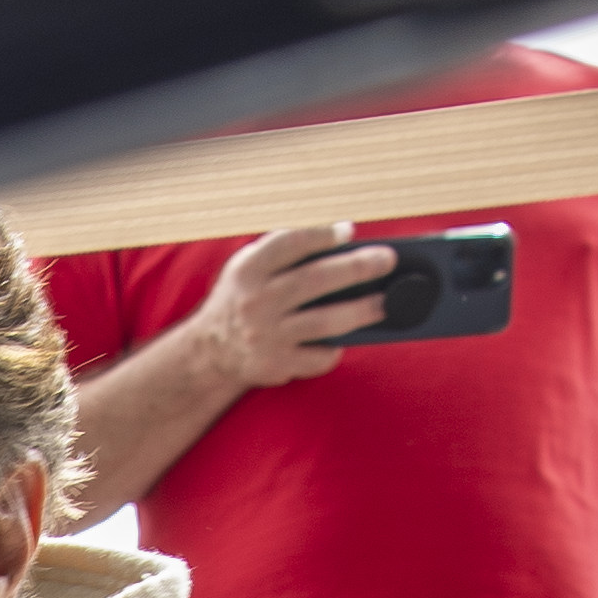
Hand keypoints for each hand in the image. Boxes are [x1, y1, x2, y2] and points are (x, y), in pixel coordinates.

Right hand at [196, 224, 398, 392]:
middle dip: (357, 269)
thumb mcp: (248, 265)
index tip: (349, 233)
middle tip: (387, 262)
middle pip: (315, 280)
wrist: (210, 350)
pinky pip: (318, 357)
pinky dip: (335, 349)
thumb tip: (345, 240)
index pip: (290, 244)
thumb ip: (285, 250)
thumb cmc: (243, 298)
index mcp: (248, 270)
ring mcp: (266, 336)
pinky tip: (344, 340)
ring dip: (362, 311)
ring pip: (325, 322)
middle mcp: (255, 301)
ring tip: (385, 304)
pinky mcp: (275, 365)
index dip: (322, 236)